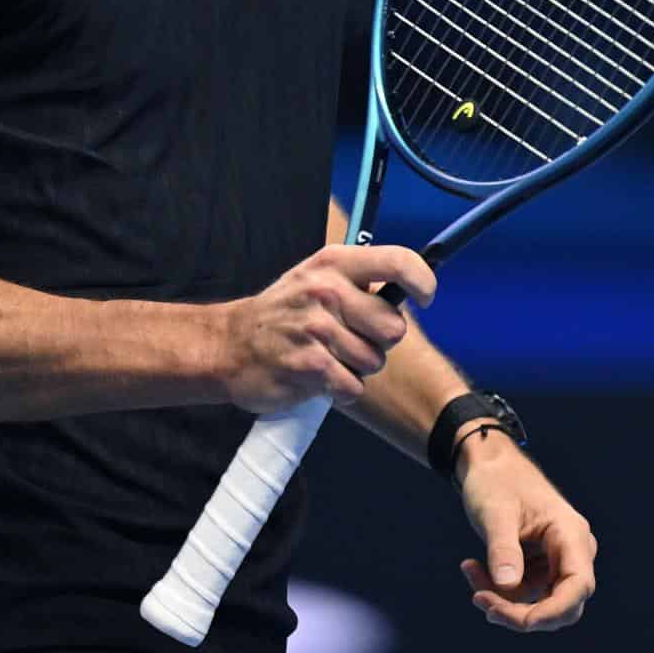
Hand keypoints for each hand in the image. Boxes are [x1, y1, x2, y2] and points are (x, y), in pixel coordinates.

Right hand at [213, 245, 435, 412]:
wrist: (229, 345)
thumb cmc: (286, 312)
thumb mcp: (317, 277)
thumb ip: (360, 281)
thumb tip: (412, 290)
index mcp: (334, 263)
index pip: (398, 262)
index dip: (422, 282)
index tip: (425, 297)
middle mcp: (327, 291)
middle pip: (394, 327)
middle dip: (379, 341)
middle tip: (351, 339)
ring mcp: (316, 329)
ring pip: (374, 362)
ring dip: (357, 368)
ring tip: (328, 357)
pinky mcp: (308, 366)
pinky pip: (353, 386)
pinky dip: (340, 390)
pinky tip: (318, 377)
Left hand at [456, 433, 597, 632]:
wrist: (488, 466)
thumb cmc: (497, 481)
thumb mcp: (496, 512)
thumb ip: (503, 548)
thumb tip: (507, 586)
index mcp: (571, 533)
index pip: (578, 585)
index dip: (555, 611)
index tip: (524, 622)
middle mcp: (571, 552)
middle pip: (560, 605)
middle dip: (520, 612)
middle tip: (481, 601)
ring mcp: (556, 562)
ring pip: (537, 604)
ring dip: (501, 599)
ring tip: (470, 570)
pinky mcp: (539, 568)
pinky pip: (523, 595)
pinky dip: (497, 590)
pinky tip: (472, 567)